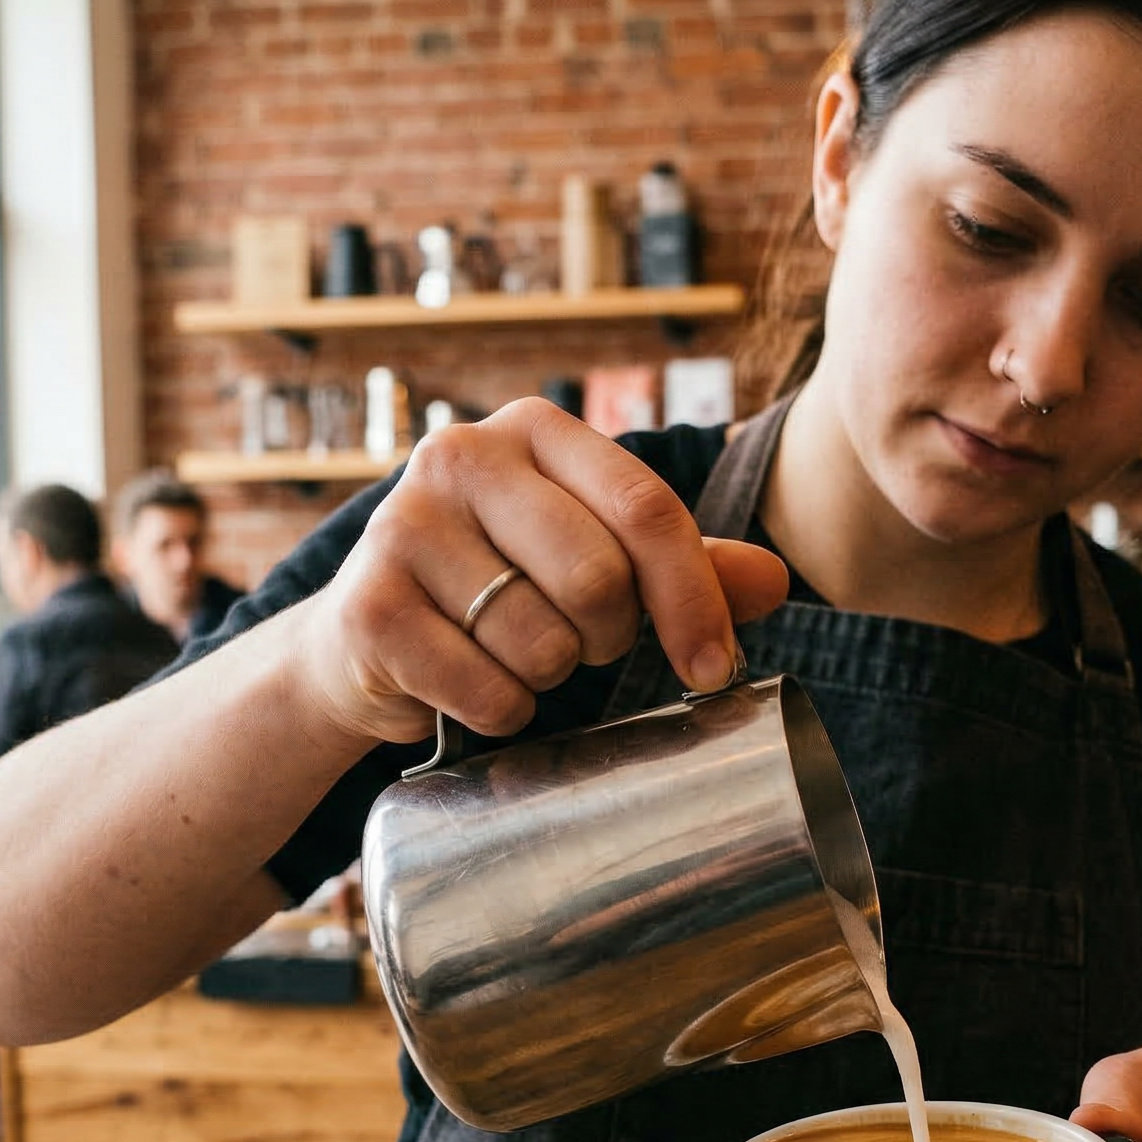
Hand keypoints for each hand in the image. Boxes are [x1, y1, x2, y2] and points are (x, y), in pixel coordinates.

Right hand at [294, 398, 791, 745]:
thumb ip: (683, 566)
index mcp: (533, 429)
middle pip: (598, 579)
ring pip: (544, 641)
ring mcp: (403, 526)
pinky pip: (488, 689)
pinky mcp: (368, 606)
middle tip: (580, 643)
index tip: (714, 669)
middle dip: (608, 638)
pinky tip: (472, 685)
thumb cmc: (500, 590)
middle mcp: (460, 455)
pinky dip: (501, 710)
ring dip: (550, 677)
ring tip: (514, 654)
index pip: (646, 509)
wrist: (366, 641)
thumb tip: (775, 581)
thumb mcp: (596, 560)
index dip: (693, 600)